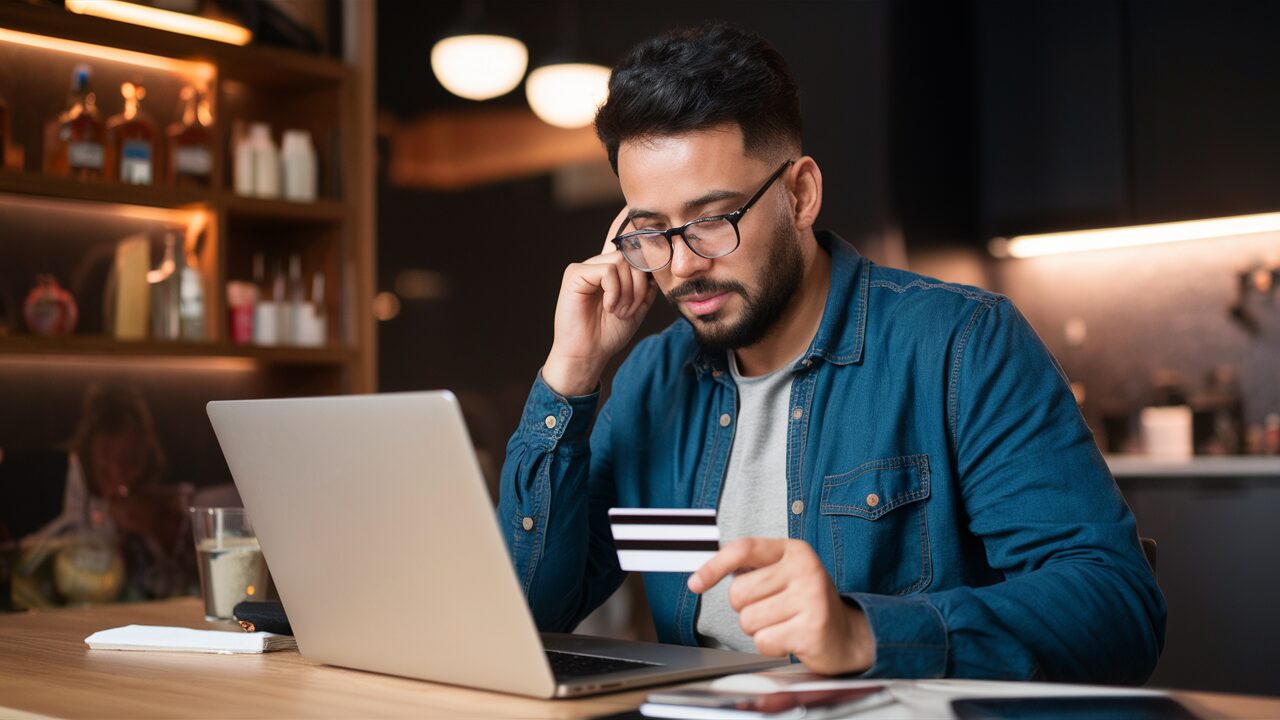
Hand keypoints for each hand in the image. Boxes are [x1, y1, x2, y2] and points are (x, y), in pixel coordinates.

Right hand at [542, 207, 657, 395]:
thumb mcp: (638, 304)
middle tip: (631, 308)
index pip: (622, 238)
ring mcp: (585, 266)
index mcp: (612, 270)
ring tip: (620, 311)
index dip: (628, 221)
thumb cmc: (610, 332)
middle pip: (633, 254)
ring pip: (623, 263)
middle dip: (640, 283)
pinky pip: (607, 270)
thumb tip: (661, 260)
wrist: (589, 354)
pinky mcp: (575, 273)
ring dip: (628, 291)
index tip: (634, 205)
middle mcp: (598, 263)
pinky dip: (614, 291)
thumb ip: (647, 282)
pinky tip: (609, 307)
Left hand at [688, 538, 874, 674]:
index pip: (744, 549)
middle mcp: (805, 570)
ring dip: (758, 629)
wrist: (847, 635)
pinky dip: (771, 645)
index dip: (714, 566)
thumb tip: (701, 576)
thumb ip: (751, 569)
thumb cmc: (806, 603)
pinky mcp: (812, 630)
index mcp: (794, 551)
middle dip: (744, 608)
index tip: (695, 583)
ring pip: (748, 620)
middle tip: (770, 609)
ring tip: (783, 623)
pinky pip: (763, 641)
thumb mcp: (784, 574)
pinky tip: (790, 638)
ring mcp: (811, 599)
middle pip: (738, 592)